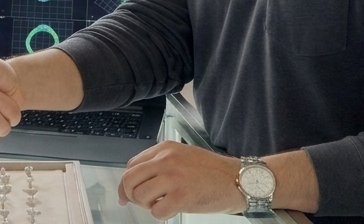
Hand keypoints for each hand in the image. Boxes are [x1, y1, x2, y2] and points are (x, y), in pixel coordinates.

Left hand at [118, 141, 244, 219]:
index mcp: (165, 148)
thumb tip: (136, 182)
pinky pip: (156, 211)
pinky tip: (172, 209)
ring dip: (147, 205)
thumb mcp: (183, 156)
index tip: (126, 195)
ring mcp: (174, 178)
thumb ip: (160, 163)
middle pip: (129, 179)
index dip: (126, 183)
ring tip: (161, 203)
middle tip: (140, 203)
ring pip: (140, 195)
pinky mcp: (182, 196)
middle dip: (130, 195)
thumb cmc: (212, 171)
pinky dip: (161, 214)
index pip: (132, 165)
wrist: (237, 180)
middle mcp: (166, 160)